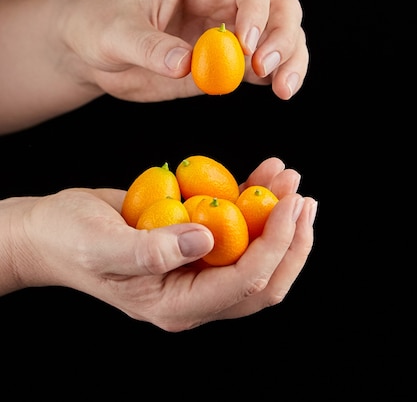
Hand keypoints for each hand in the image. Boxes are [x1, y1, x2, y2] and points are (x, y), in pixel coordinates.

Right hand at [3, 157, 316, 330]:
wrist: (53, 230)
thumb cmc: (68, 240)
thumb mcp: (101, 246)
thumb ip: (150, 251)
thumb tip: (206, 240)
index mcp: (176, 306)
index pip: (243, 284)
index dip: (276, 246)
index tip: (292, 206)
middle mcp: (193, 292)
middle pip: (263, 278)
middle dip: (292, 239)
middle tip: (304, 198)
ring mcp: (195, 268)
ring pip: (255, 251)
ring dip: (279, 216)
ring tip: (288, 177)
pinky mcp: (193, 241)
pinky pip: (235, 226)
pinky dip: (253, 200)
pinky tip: (263, 174)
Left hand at [64, 0, 307, 102]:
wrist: (95, 52)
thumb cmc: (101, 25)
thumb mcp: (116, 33)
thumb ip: (150, 47)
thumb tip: (185, 64)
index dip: (256, 6)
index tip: (247, 42)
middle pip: (278, 5)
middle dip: (282, 35)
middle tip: (267, 69)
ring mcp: (231, 29)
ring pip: (282, 35)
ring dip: (290, 59)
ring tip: (283, 89)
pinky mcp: (230, 60)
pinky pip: (264, 66)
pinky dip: (276, 78)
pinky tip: (276, 91)